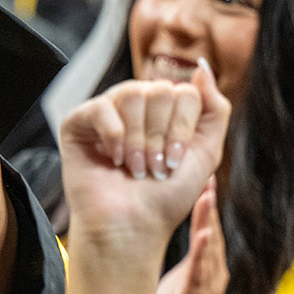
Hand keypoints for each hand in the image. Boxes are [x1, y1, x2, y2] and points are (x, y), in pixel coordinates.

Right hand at [59, 58, 230, 251]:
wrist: (132, 227)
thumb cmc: (165, 197)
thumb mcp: (207, 152)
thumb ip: (214, 107)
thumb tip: (201, 65)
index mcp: (165, 110)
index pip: (185, 92)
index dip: (183, 129)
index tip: (175, 161)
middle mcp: (136, 106)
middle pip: (160, 90)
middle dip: (160, 136)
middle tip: (153, 167)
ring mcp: (107, 112)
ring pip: (133, 93)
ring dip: (138, 140)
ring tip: (133, 167)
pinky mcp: (78, 123)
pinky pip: (101, 107)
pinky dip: (113, 136)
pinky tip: (113, 158)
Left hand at [154, 178, 225, 293]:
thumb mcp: (173, 274)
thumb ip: (175, 250)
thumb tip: (155, 214)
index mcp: (206, 267)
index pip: (207, 228)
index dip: (206, 203)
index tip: (204, 174)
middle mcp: (212, 277)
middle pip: (213, 234)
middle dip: (210, 206)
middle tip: (206, 175)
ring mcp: (205, 292)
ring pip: (210, 252)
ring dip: (209, 223)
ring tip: (206, 197)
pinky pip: (200, 278)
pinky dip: (203, 256)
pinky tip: (204, 237)